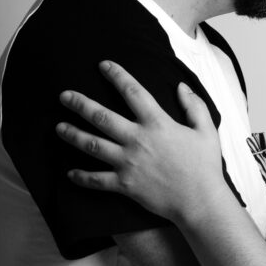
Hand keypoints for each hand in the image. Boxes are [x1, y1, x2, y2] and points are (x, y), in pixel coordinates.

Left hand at [55, 60, 226, 220]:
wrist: (199, 200)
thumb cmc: (205, 166)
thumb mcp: (206, 131)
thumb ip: (194, 106)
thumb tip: (181, 87)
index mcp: (157, 124)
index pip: (132, 92)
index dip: (117, 75)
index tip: (103, 66)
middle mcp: (137, 140)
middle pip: (102, 117)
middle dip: (80, 104)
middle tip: (64, 96)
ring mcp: (128, 163)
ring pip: (93, 145)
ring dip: (73, 135)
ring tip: (59, 128)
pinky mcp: (124, 184)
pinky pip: (97, 180)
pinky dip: (81, 177)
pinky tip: (70, 173)